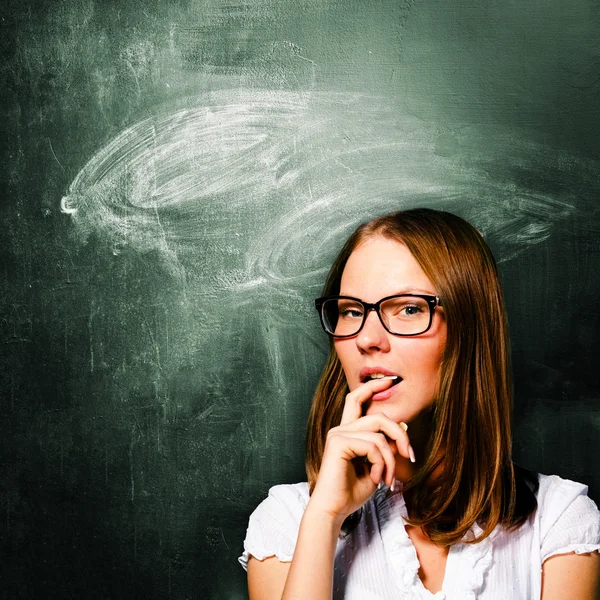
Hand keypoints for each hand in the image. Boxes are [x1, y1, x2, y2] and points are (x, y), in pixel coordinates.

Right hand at [307, 377, 412, 525]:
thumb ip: (385, 447)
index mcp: (347, 432)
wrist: (334, 510)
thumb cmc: (352, 492)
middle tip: (410, 455)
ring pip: (379, 433)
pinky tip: (377, 480)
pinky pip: (373, 445)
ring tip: (388, 479)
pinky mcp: (338, 443)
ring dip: (391, 459)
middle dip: (399, 433)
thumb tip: (401, 427)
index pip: (357, 399)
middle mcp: (341, 429)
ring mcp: (338, 434)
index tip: (390, 380)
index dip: (373, 387)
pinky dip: (381, 464)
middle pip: (378, 416)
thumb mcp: (376, 467)